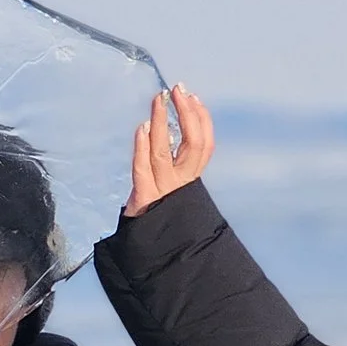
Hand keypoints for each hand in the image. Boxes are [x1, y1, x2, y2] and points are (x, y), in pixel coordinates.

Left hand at [125, 84, 213, 217]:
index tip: (193, 98)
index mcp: (191, 180)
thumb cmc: (159, 218)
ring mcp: (164, 192)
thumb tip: (164, 133)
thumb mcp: (172, 191)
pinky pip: (143, 169)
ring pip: (165, 152)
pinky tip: (143, 128)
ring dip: (161, 122)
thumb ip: (172, 168)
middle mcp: (182, 184)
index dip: (201, 119)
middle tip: (178, 90)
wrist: (154, 255)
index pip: (204, 145)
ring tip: (158, 100)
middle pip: (192, 144)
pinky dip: (142, 147)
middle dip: (186, 113)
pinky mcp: (144, 200)